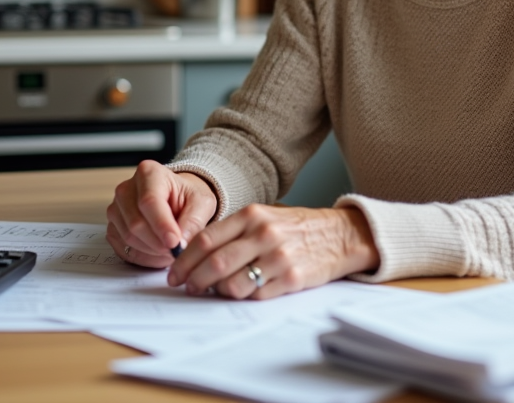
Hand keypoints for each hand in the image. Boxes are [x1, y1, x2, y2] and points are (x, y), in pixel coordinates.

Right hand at [106, 160, 217, 267]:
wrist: (176, 201)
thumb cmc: (187, 199)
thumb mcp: (202, 203)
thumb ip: (194, 221)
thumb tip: (180, 243)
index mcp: (149, 173)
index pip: (149, 201)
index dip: (161, 225)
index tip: (175, 242)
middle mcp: (126, 189)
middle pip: (136, 223)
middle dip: (158, 243)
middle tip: (177, 251)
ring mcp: (115, 209)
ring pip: (128, 238)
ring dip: (152, 252)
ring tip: (171, 251)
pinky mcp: (112, 227)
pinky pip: (123, 249)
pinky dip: (144, 257)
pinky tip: (159, 254)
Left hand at [166, 204, 379, 299]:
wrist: (339, 235)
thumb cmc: (296, 228)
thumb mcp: (264, 217)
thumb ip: (234, 232)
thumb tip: (195, 255)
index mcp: (252, 216)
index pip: (205, 240)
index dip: (184, 261)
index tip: (174, 274)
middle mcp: (263, 234)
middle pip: (214, 263)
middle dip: (194, 280)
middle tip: (187, 288)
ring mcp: (279, 257)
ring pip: (232, 284)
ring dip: (217, 293)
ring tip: (215, 292)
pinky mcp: (292, 278)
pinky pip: (256, 296)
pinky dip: (243, 298)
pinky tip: (242, 293)